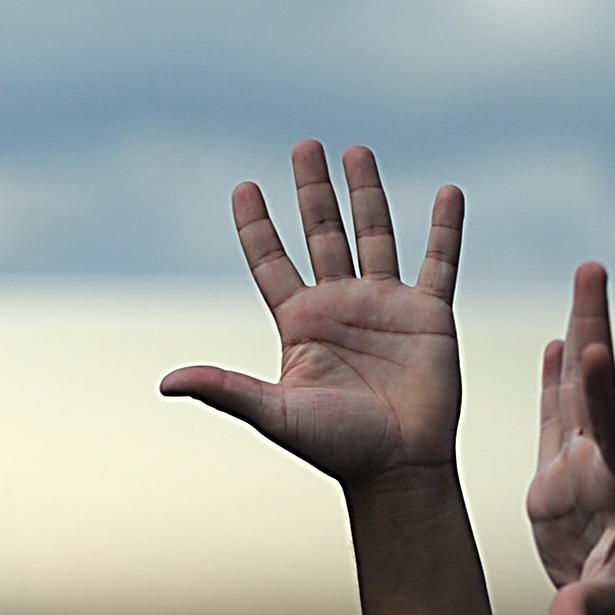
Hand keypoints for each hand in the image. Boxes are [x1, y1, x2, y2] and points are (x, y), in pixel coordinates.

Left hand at [161, 142, 464, 485]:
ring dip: (366, 193)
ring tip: (355, 151)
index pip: (272, 261)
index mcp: (301, 323)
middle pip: (322, 233)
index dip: (256, 225)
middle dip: (312, 190)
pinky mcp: (429, 316)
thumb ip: (226, 389)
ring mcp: (386, 306)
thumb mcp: (274, 414)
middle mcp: (340, 305)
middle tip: (303, 146)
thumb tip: (167, 382)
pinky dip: (445, 228)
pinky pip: (439, 262)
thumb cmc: (336, 448)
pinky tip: (448, 192)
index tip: (244, 187)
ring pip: (375, 235)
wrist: (398, 469)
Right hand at [524, 263, 614, 614]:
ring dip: (581, 338)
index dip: (597, 393)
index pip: (608, 432)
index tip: (588, 348)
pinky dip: (556, 385)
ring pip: (577, 396)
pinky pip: (557, 424)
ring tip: (587, 280)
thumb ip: (587, 614)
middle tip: (594, 268)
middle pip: (596, 390)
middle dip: (595, 328)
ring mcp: (584, 475)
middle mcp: (606, 470)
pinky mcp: (563, 487)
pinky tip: (559, 344)